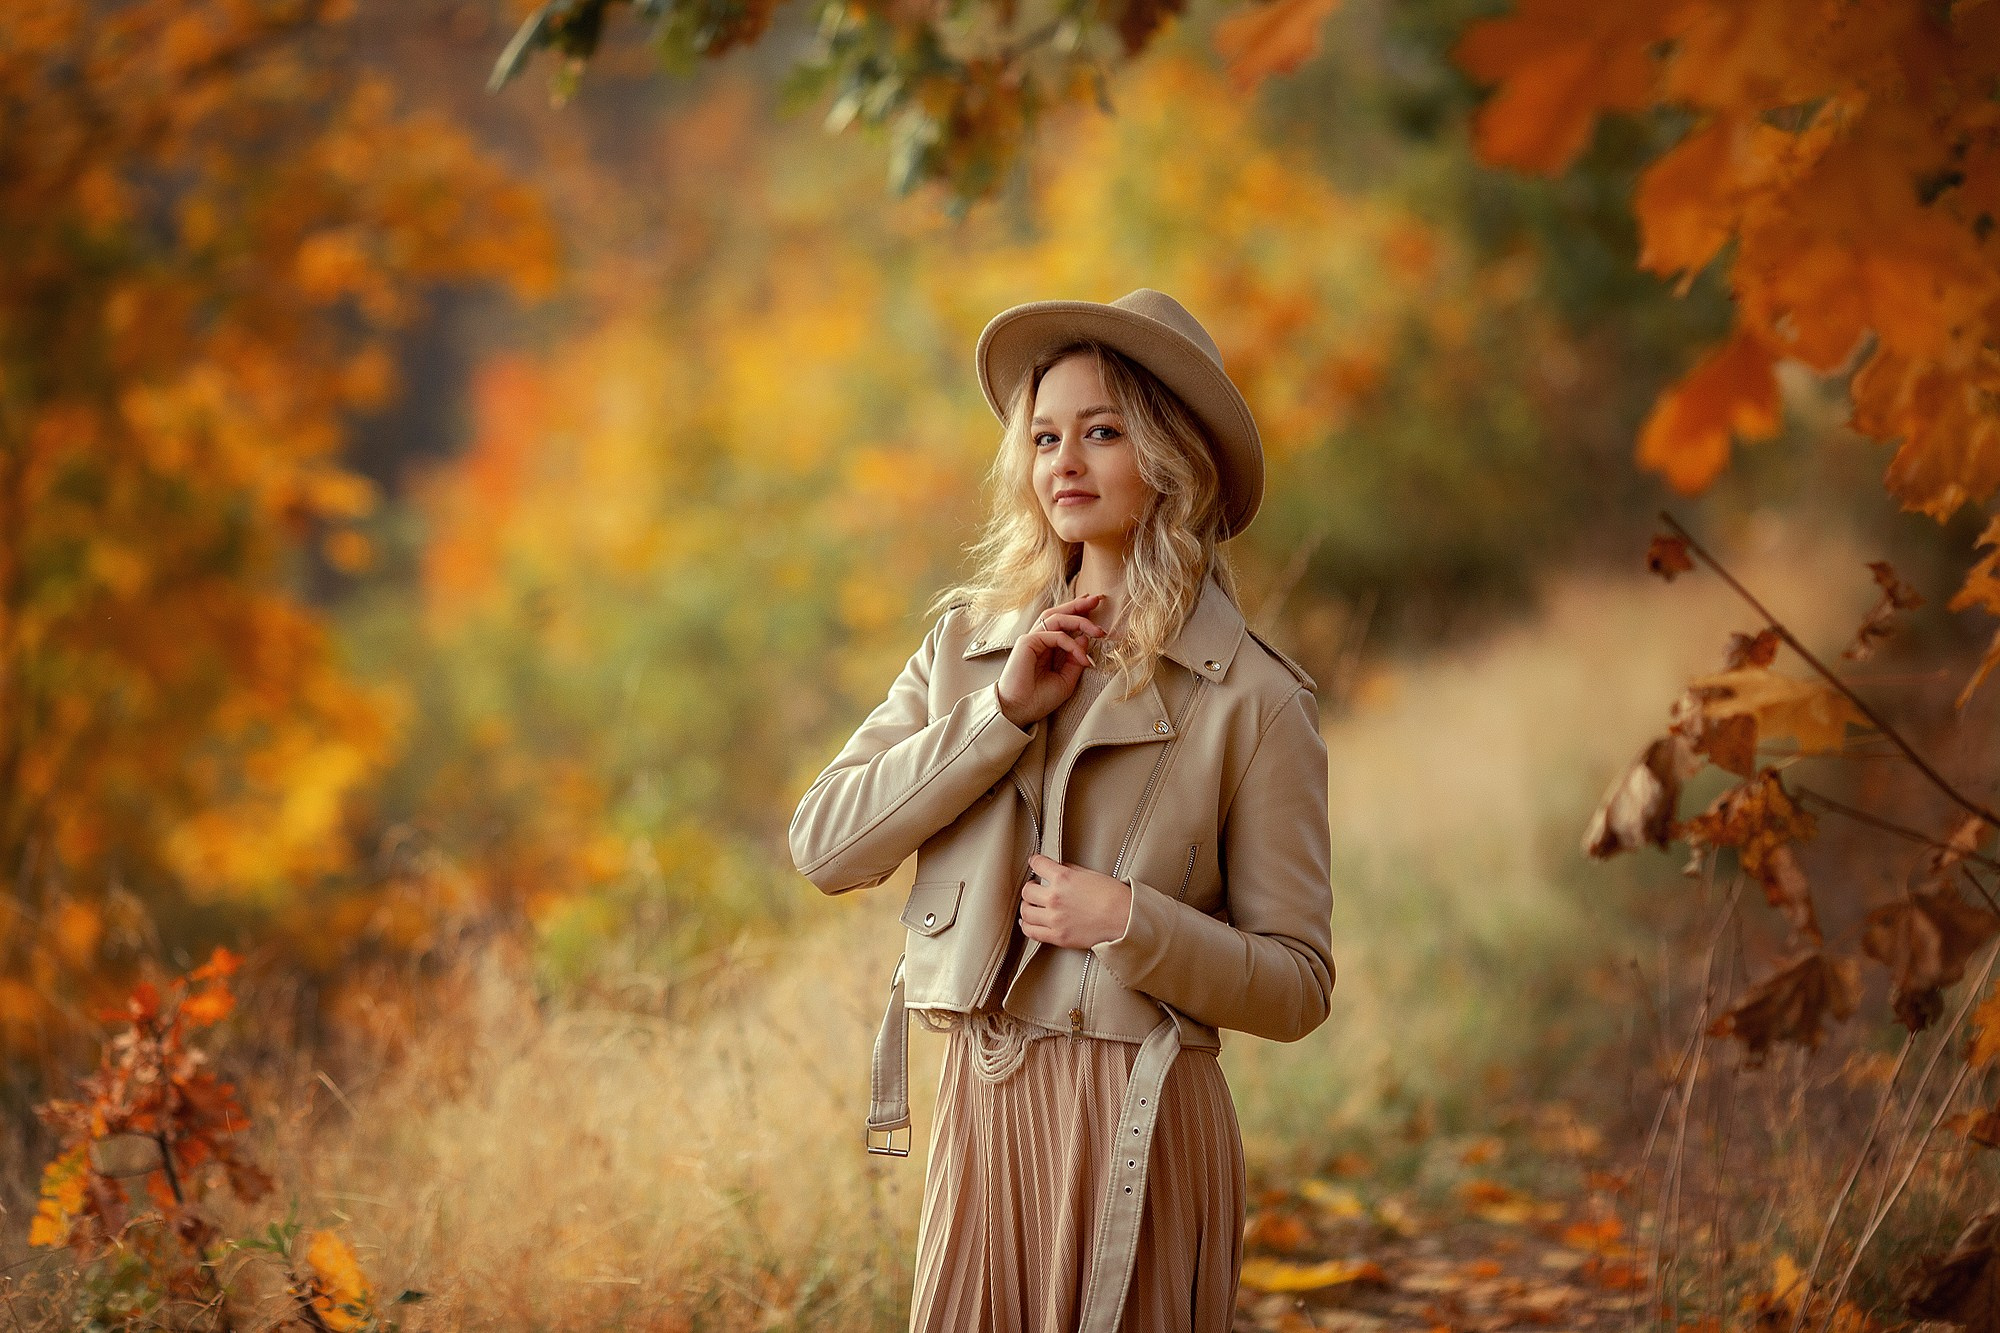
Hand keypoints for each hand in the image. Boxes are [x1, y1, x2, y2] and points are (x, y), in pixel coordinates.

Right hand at [996, 594, 1110, 728]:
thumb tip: (1084, 638)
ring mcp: (1031, 639)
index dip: (1078, 613)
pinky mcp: (1027, 642)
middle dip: (1078, 605)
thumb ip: (1075, 659)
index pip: (1062, 623)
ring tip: (1098, 630)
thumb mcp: (1066, 679)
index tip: (1095, 608)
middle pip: (1058, 613)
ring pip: (1056, 618)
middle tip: (1097, 600)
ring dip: (1079, 619)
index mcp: (1045, 647)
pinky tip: (1082, 656)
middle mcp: (1038, 640)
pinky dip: (1071, 644)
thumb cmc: (1038, 699)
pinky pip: (1055, 635)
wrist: (1019, 711)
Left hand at [1018, 854, 1132, 949]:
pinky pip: (1032, 932)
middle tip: (1035, 888)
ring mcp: (1054, 918)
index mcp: (1063, 878)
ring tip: (1032, 906)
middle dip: (1031, 887)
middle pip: (1027, 890)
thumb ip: (1070, 870)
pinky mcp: (1057, 936)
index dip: (1035, 862)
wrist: (1125, 919)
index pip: (1037, 864)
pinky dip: (1026, 926)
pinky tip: (1028, 922)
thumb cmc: (1114, 897)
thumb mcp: (1091, 874)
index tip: (1035, 863)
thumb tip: (1060, 869)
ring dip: (1027, 906)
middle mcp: (1055, 897)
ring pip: (1025, 911)